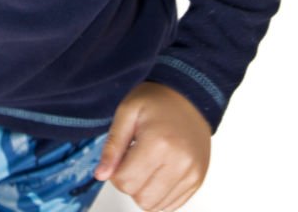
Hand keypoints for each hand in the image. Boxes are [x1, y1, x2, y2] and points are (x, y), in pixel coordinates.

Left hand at [94, 81, 210, 210]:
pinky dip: (159, 195)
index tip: (121, 155)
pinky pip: (170, 206)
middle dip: (130, 182)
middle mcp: (179, 161)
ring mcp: (191, 173)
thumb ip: (112, 145)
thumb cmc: (157, 101)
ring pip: (155, 206)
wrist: (188, 96)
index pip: (125, 181)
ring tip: (147, 164)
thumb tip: (101, 175)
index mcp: (159, 142)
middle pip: (140, 197)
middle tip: (134, 159)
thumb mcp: (127, 112)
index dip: (115, 171)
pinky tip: (158, 172)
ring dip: (144, 191)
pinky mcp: (197, 181)